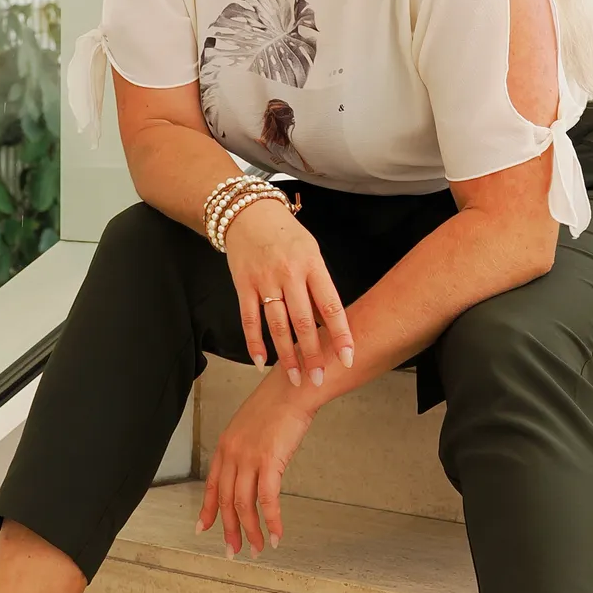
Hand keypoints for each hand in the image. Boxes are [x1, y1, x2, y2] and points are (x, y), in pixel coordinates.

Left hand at [196, 369, 315, 554]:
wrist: (293, 387)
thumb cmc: (278, 403)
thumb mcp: (251, 425)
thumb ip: (246, 447)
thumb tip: (251, 466)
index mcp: (226, 445)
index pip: (212, 485)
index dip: (208, 510)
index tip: (203, 528)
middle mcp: (232, 453)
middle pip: (226, 500)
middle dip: (229, 529)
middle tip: (233, 549)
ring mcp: (249, 458)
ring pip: (243, 504)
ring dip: (250, 531)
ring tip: (256, 547)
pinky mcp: (269, 461)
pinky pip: (267, 499)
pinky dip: (271, 520)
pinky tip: (275, 534)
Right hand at [224, 197, 354, 386]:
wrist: (248, 213)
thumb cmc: (287, 236)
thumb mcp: (311, 253)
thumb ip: (318, 286)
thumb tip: (327, 324)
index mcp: (312, 265)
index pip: (331, 305)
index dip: (341, 334)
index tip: (349, 357)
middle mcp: (289, 274)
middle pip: (303, 321)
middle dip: (312, 354)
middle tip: (319, 379)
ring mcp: (264, 281)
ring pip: (277, 325)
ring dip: (286, 356)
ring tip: (296, 378)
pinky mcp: (243, 285)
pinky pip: (249, 319)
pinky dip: (254, 343)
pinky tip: (261, 362)